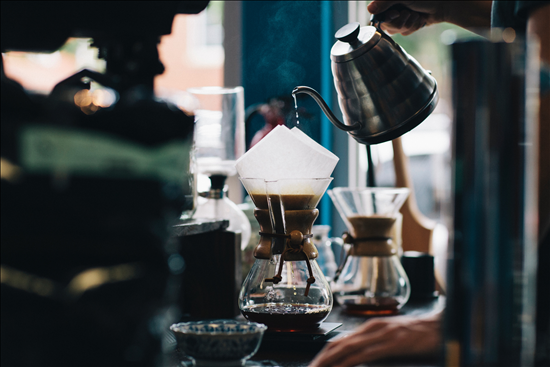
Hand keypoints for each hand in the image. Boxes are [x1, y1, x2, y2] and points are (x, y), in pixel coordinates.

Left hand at [309, 311, 441, 366]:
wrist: (442, 325)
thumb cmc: (419, 335)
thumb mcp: (391, 338)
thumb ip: (374, 345)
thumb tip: (357, 357)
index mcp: (370, 327)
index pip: (339, 341)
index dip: (323, 354)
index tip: (313, 365)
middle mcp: (371, 328)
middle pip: (337, 344)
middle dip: (320, 359)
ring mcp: (380, 334)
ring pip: (346, 349)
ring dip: (329, 362)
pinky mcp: (391, 343)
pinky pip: (364, 354)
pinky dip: (348, 362)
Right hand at [367, 1, 446, 34]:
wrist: (443, 5)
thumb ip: (385, 2)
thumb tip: (369, 9)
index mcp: (388, 2)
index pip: (377, 16)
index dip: (387, 18)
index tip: (396, 14)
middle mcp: (392, 9)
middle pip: (386, 26)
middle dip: (400, 22)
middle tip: (408, 13)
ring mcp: (399, 17)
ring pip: (396, 31)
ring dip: (408, 24)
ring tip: (416, 15)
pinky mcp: (407, 24)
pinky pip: (405, 33)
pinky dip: (414, 27)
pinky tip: (419, 19)